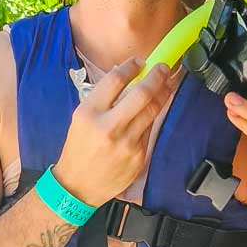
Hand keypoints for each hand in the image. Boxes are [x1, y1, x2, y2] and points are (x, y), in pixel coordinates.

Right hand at [53, 58, 173, 208]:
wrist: (79, 185)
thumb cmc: (79, 148)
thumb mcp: (81, 118)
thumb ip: (103, 98)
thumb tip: (128, 76)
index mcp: (89, 113)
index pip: (115, 80)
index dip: (132, 66)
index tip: (140, 61)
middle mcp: (108, 126)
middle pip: (141, 93)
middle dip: (157, 76)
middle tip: (164, 67)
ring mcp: (126, 142)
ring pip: (152, 110)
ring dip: (163, 92)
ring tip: (168, 82)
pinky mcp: (139, 155)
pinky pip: (150, 128)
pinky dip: (153, 115)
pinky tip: (156, 106)